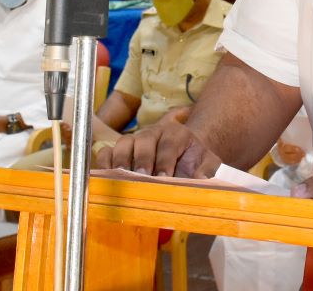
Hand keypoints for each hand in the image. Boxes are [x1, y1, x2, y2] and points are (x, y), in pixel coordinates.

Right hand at [97, 108, 221, 177]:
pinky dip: (104, 164)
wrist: (183, 153)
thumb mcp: (207, 163)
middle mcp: (153, 133)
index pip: (169, 144)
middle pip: (144, 141)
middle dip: (144, 160)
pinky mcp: (120, 150)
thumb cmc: (194, 161)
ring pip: (123, 144)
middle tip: (143, 178)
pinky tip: (106, 179)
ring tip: (123, 179)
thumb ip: (207, 170)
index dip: (166, 161)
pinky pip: (106, 152)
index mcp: (176, 133)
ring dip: (122, 161)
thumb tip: (200, 180)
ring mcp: (134, 140)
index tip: (165, 178)